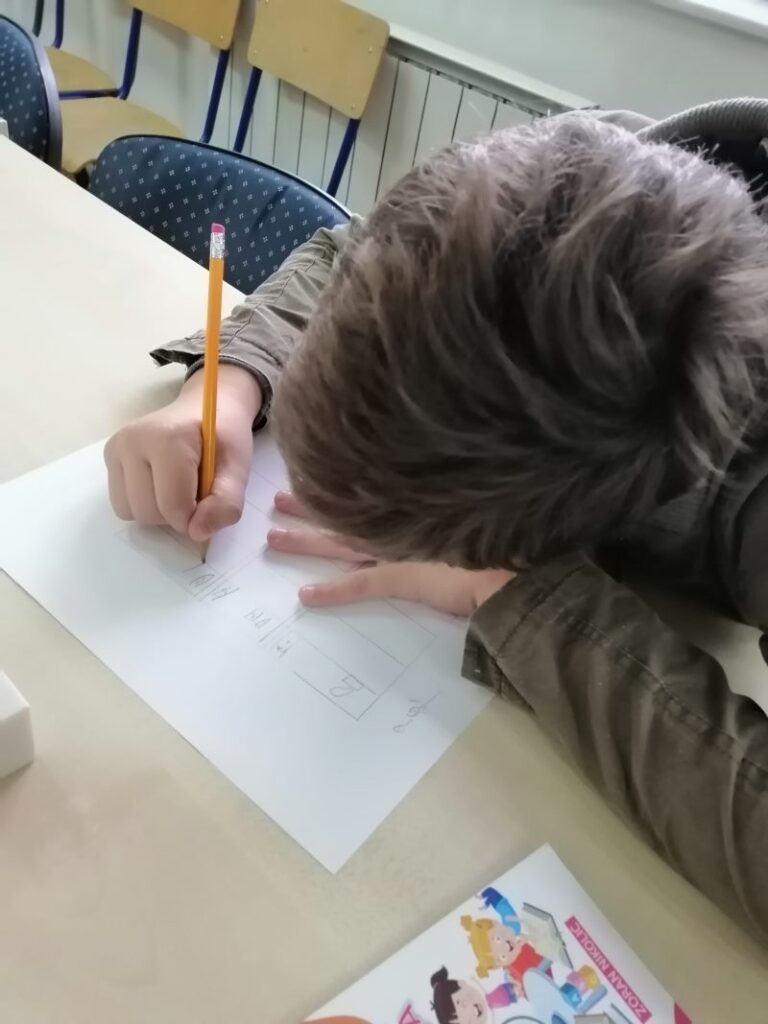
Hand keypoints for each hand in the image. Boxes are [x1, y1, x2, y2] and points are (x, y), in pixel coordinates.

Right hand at [105, 364, 261, 541]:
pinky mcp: (110, 456)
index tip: (209, 503)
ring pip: (129, 512)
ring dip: (157, 512)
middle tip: (195, 491)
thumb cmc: (223, 438)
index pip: (172, 505)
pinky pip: (122, 503)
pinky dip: (143, 503)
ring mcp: (116, 448)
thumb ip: (226, 503)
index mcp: (167, 438)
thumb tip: (197, 533)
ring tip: (177, 487)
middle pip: (147, 512)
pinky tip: (160, 484)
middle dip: (175, 515)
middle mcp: (132, 441)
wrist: (203, 409)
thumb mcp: (238, 469)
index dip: (194, 518)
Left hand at [267, 492, 514, 615]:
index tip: (313, 472)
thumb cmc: (503, 529)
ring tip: (274, 537)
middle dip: (309, 507)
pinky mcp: (402, 578)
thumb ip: (452, 490)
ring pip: (340, 543)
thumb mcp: (470, 501)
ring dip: (306, 540)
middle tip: (277, 500)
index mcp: (414, 504)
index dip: (337, 484)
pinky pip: (358, 585)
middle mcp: (400, 521)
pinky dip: (332, 592)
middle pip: (344, 511)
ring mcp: (398, 549)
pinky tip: (304, 597)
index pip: (367, 492)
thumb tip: (447, 463)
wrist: (519, 559)